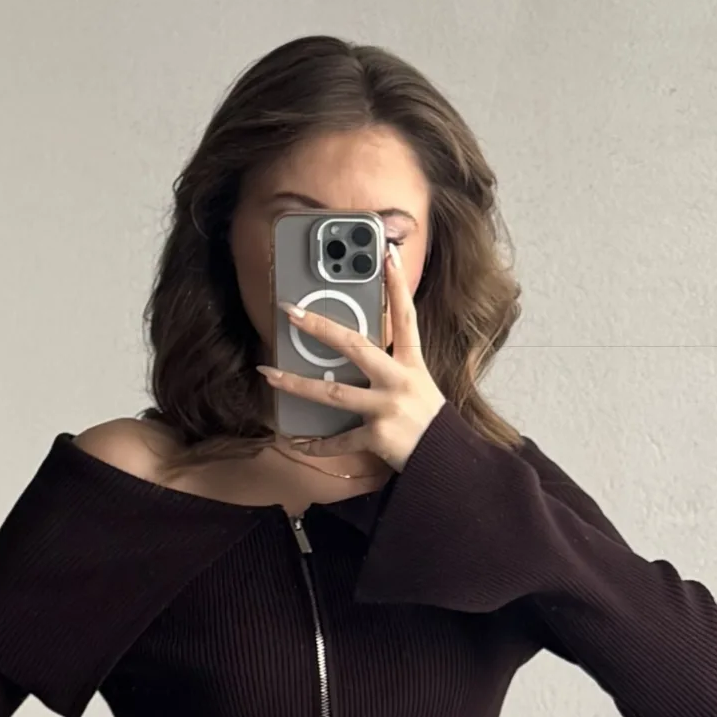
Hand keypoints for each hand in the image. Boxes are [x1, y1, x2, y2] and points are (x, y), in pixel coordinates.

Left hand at [256, 243, 446, 472]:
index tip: (385, 256)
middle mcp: (398, 381)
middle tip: (291, 313)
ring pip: (332, 393)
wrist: (447, 460)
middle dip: (320, 328)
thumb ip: (392, 369)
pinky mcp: (377, 436)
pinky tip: (295, 442)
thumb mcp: (419, 386)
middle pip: (354, 346)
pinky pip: (339, 440)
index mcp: (412, 364)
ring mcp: (386, 408)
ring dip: (296, 384)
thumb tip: (356, 355)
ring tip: (269, 374)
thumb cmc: (429, 422)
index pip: (406, 316)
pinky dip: (316, 444)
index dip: (397, 285)